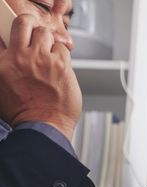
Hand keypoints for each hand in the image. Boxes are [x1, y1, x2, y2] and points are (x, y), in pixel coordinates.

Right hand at [0, 15, 80, 140]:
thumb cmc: (24, 112)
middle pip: (24, 22)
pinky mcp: (61, 64)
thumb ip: (6, 65)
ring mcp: (41, 59)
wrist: (44, 127)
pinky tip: (59, 69)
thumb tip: (10, 51)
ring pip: (45, 34)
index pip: (2, 34)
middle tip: (34, 37)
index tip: (17, 38)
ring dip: (48, 44)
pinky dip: (62, 56)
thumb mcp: (1, 87)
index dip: (12, 35)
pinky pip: (62, 49)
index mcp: (2, 63)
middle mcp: (20, 57)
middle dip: (30, 27)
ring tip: (48, 58)